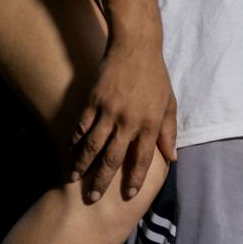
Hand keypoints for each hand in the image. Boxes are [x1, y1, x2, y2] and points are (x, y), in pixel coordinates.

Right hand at [69, 41, 176, 201]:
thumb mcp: (169, 103)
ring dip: (82, 164)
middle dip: (102, 181)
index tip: (127, 195)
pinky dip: (75, 140)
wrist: (136, 45)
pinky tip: (69, 151)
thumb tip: (172, 158)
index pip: (142, 159)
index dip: (135, 179)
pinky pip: (82, 125)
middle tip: (93, 198)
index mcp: (150, 124)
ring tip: (73, 179)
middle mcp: (129, 120)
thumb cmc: (155, 76)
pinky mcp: (94, 99)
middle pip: (113, 158)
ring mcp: (109, 110)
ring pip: (92, 145)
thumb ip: (169, 132)